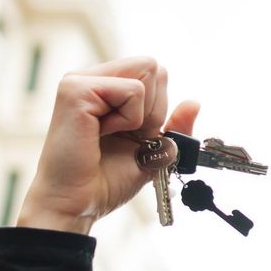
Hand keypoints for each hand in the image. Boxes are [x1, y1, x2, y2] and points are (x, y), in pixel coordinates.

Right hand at [16, 56, 198, 234]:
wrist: (79, 204)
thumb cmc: (105, 180)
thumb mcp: (153, 149)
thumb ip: (174, 126)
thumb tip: (194, 103)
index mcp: (106, 87)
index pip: (155, 72)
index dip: (156, 107)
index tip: (132, 134)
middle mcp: (91, 78)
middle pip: (153, 66)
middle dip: (151, 107)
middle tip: (122, 135)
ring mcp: (80, 80)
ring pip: (146, 72)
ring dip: (140, 114)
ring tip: (108, 134)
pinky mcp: (75, 90)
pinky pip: (132, 90)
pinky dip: (128, 119)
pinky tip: (99, 134)